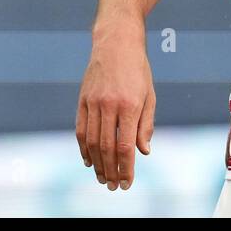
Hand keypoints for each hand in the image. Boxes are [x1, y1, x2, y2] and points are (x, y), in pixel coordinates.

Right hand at [75, 24, 155, 189]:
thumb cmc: (138, 70)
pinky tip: (89, 160)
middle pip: (107, 147)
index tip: (127, 183)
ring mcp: (93, 102)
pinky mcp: (82, 100)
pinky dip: (84, 148)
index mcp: (131, 105)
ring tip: (103, 178)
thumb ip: (146, 125)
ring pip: (92, 142)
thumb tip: (143, 152)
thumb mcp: (149, 94)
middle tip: (114, 186)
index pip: (125, 146)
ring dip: (97, 164)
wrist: (116, 43)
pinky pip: (81, 130)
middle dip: (111, 171)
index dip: (126, 168)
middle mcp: (110, 105)